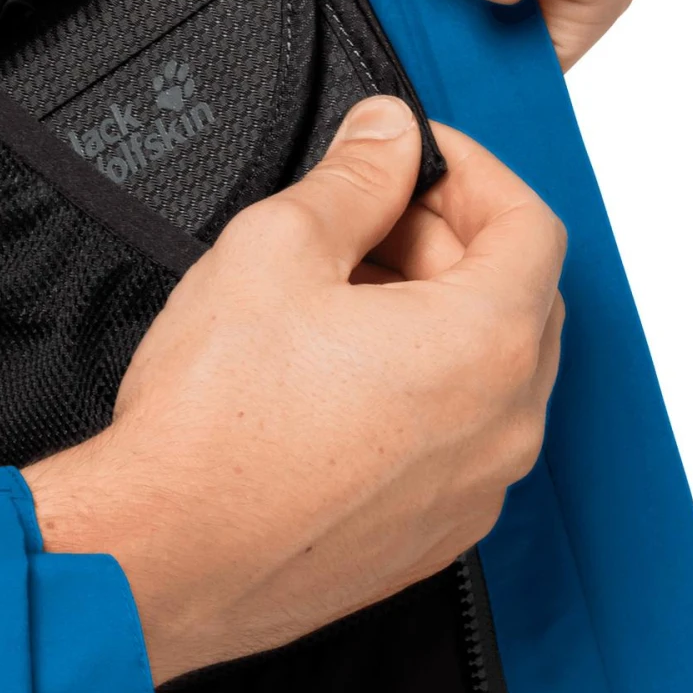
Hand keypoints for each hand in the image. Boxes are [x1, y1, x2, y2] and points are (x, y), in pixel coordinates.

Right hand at [23, 96, 566, 684]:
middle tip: (369, 217)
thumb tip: (389, 136)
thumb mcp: (278, 247)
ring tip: (339, 294)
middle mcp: (503, 429)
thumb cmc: (213, 424)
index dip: (474, 172)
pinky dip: (422, 387)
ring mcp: (473, 492)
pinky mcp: (431, 535)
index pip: (531, 227)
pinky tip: (338, 372)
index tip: (417, 160)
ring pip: (489, 371)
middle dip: (449, 240)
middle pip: (518, 296)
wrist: (160, 556)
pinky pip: (457, 438)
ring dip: (434, 313)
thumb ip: (355, 177)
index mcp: (487, 346)